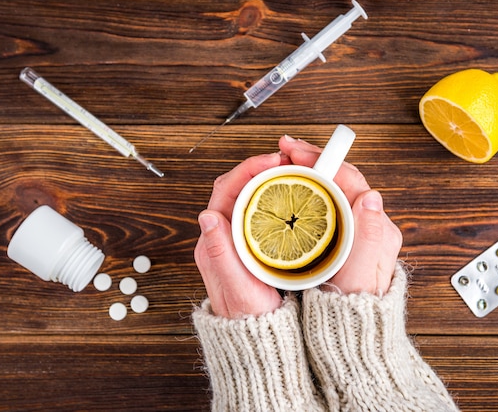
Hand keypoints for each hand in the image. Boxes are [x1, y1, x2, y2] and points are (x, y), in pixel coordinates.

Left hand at [194, 153, 283, 318]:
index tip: (274, 160)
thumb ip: (220, 252)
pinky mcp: (247, 244)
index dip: (249, 169)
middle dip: (259, 168)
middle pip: (236, 187)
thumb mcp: (236, 286)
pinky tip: (288, 196)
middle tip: (288, 160)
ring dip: (265, 180)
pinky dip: (271, 197)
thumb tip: (207, 215)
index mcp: (213, 241)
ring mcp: (233, 239)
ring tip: (290, 172)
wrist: (254, 338)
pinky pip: (256, 211)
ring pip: (246, 197)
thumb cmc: (246, 317)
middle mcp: (220, 236)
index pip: (226, 190)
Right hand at [278, 135, 401, 295]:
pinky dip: (307, 190)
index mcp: (376, 226)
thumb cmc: (354, 308)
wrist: (350, 332)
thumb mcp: (361, 275)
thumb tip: (372, 197)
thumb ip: (370, 237)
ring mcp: (355, 229)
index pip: (348, 178)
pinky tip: (290, 189)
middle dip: (312, 158)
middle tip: (284, 149)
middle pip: (339, 178)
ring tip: (283, 162)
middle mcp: (368, 224)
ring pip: (331, 188)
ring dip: (308, 171)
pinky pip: (325, 203)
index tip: (294, 150)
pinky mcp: (343, 238)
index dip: (320, 159)